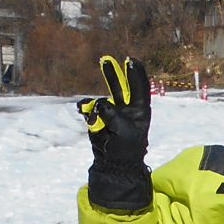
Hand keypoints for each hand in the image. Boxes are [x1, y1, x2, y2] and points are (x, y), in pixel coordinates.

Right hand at [78, 54, 150, 175]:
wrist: (113, 165)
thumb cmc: (126, 150)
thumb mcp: (124, 132)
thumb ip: (113, 115)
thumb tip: (100, 104)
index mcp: (139, 111)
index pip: (140, 89)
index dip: (136, 75)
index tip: (130, 61)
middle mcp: (127, 109)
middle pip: (122, 87)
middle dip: (115, 74)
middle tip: (107, 59)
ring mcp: (112, 113)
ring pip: (105, 95)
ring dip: (101, 86)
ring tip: (97, 75)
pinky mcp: (98, 118)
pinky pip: (91, 107)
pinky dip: (86, 107)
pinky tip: (83, 109)